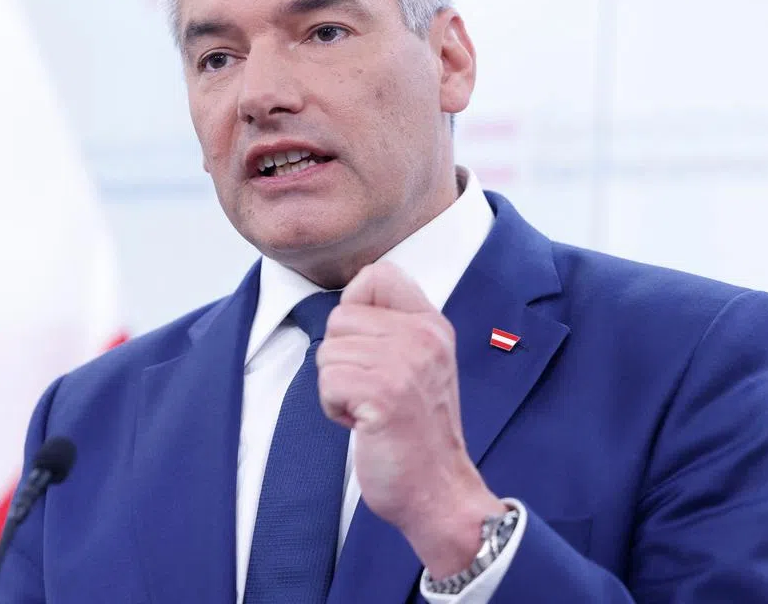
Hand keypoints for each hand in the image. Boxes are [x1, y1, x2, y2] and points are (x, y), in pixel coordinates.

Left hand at [316, 261, 507, 576]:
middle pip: (340, 318)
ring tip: (371, 410)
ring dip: (337, 388)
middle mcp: (423, 337)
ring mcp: (406, 364)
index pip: (377, 275)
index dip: (355, 308)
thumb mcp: (418, 364)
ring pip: (328, 352)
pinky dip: (334, 409)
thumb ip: (392, 328)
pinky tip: (365, 425)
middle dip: (341, 359)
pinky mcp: (385, 394)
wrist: (439, 491)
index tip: (369, 349)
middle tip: (372, 393)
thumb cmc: (417, 432)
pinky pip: (328, 381)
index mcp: (432, 324)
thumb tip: (349, 299)